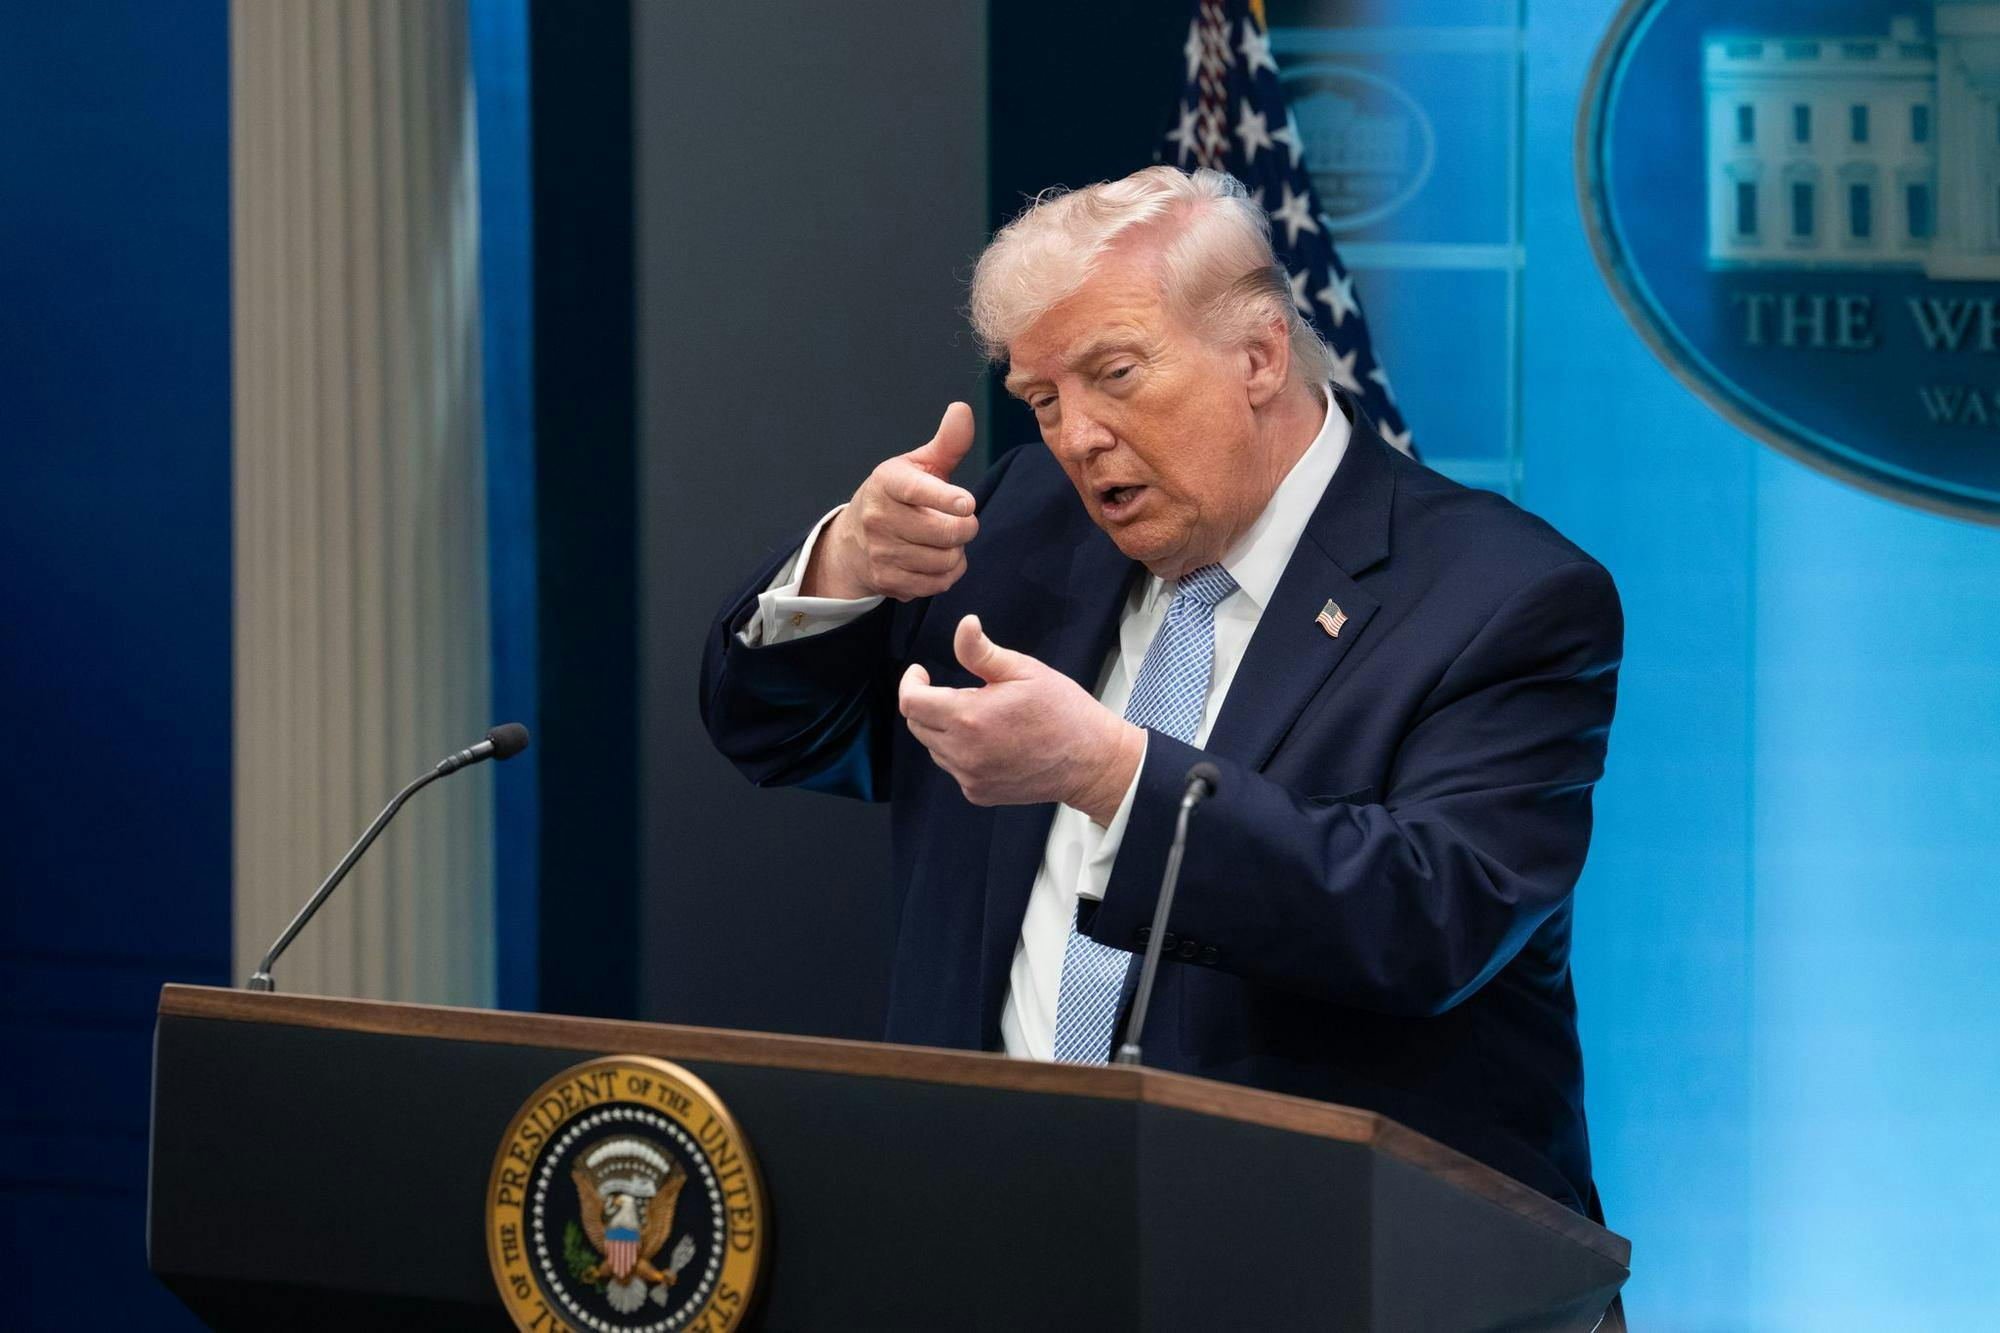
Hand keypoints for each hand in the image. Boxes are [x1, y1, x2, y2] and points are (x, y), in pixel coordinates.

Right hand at [803, 402, 978, 600]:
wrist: (854, 541)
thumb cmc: (897, 496)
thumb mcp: (917, 466)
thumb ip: (946, 443)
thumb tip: (962, 410)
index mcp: (888, 482)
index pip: (917, 490)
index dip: (945, 498)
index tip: (967, 504)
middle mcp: (879, 518)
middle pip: (944, 532)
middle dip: (966, 527)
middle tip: (964, 520)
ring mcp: (881, 552)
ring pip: (944, 560)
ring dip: (957, 552)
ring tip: (948, 540)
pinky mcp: (888, 581)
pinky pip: (937, 584)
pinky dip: (948, 574)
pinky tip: (940, 559)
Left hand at [898, 615, 1144, 823]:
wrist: (1090, 761)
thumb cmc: (1062, 710)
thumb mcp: (1024, 670)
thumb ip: (982, 652)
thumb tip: (964, 625)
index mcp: (969, 717)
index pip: (911, 702)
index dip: (910, 682)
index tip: (921, 673)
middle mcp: (963, 752)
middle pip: (917, 725)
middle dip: (925, 704)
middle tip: (953, 691)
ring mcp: (970, 776)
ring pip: (934, 748)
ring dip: (943, 729)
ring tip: (978, 716)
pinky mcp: (978, 793)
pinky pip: (954, 768)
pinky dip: (960, 752)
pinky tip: (990, 741)